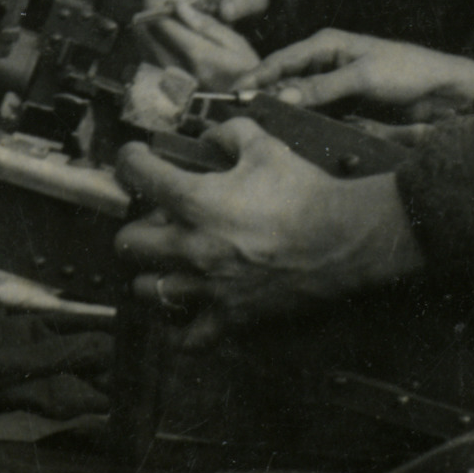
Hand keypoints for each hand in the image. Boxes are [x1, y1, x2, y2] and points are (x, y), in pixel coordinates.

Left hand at [111, 116, 425, 342]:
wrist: (346, 239)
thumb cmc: (306, 191)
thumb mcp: (265, 146)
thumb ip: (228, 134)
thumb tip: (206, 138)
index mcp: (195, 200)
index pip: (136, 174)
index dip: (130, 160)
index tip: (135, 159)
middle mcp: (192, 247)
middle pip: (127, 243)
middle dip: (138, 227)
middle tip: (159, 222)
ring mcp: (208, 287)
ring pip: (147, 291)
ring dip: (154, 274)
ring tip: (171, 265)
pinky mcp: (231, 317)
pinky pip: (187, 338)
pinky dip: (182, 327)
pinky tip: (189, 311)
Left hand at [132, 0, 262, 90]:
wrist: (244, 104)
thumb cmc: (244, 69)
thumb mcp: (233, 42)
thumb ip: (204, 23)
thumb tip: (178, 3)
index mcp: (197, 54)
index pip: (163, 25)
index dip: (154, 3)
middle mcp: (178, 68)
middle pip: (147, 35)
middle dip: (146, 11)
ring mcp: (170, 80)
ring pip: (144, 47)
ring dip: (145, 25)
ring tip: (154, 8)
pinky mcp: (168, 85)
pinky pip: (148, 58)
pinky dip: (148, 40)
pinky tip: (157, 30)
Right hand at [239, 29, 473, 122]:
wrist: (444, 90)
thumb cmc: (406, 71)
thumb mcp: (363, 77)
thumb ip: (322, 88)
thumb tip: (284, 96)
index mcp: (327, 44)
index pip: (282, 59)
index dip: (257, 76)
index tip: (236, 93)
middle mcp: (325, 62)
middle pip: (286, 80)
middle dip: (266, 96)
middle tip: (245, 117)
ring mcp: (334, 85)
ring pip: (299, 99)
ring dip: (284, 112)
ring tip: (263, 128)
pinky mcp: (345, 105)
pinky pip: (316, 113)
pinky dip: (304, 122)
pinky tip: (292, 133)